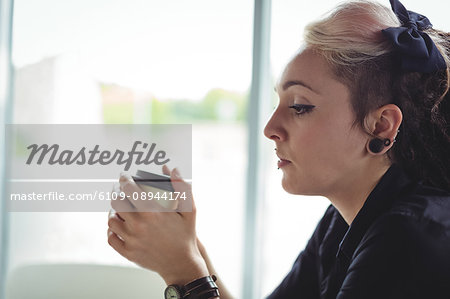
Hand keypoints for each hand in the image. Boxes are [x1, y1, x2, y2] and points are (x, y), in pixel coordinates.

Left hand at [107, 165, 208, 284]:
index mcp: (152, 212)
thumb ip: (181, 187)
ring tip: (118, 207)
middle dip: (115, 192)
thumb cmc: (186, 234)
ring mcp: (132, 240)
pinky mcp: (128, 253)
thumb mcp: (189, 209)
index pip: (129, 189)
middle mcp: (139, 225)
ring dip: (113, 210)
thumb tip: (173, 168)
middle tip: (118, 189)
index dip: (124, 179)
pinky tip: (117, 224)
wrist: (182, 264)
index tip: (124, 176)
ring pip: (111, 220)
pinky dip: (111, 230)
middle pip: (116, 202)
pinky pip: (111, 238)